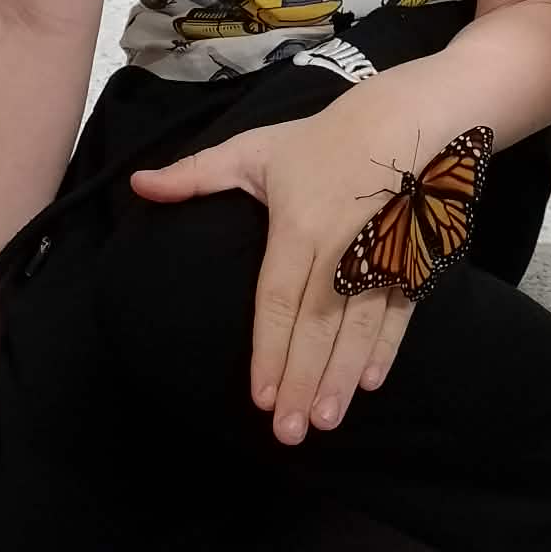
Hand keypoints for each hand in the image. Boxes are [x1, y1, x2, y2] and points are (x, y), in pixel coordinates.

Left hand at [131, 113, 417, 445]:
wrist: (404, 118)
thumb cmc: (321, 138)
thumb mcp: (254, 149)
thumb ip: (195, 174)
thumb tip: (138, 184)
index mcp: (299, 223)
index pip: (279, 297)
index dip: (270, 349)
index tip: (259, 396)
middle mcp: (341, 244)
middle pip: (318, 324)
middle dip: (301, 380)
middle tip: (288, 432)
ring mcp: (381, 254)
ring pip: (359, 326)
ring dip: (342, 376)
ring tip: (324, 420)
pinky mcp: (411, 258)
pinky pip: (397, 311)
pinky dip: (385, 348)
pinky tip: (369, 383)